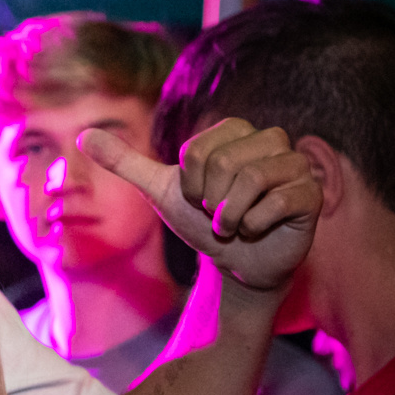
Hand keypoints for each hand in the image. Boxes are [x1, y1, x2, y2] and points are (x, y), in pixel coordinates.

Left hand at [80, 117, 318, 292]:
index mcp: (237, 131)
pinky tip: (257, 230)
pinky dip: (253, 225)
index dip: (190, 183)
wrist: (234, 263)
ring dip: (230, 215)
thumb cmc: (202, 220)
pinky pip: (275, 204)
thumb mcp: (161, 191)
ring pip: (250, 181)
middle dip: (210, 200)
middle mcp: (272, 141)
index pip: (198, 151)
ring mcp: (296, 166)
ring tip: (235, 223)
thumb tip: (83, 135)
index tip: (199, 198)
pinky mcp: (310, 194)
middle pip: (225, 162)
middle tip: (219, 213)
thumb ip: (126, 162)